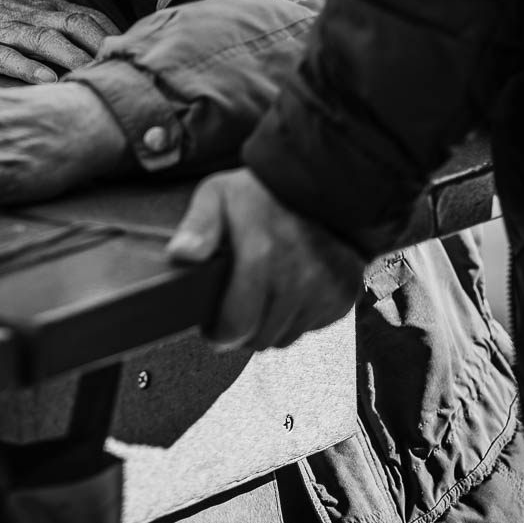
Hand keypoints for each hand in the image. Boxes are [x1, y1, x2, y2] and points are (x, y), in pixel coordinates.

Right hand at [0, 0, 117, 83]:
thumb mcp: (20, 4)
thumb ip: (52, 21)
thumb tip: (88, 42)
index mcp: (42, 4)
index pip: (89, 16)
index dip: (113, 36)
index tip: (135, 57)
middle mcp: (29, 14)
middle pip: (76, 26)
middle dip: (102, 48)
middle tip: (123, 71)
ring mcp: (4, 29)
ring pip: (47, 42)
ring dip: (73, 59)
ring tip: (95, 78)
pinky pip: (8, 57)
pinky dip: (29, 68)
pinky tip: (47, 80)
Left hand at [167, 169, 363, 349]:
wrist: (323, 184)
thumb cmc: (265, 192)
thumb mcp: (218, 195)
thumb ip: (198, 226)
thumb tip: (181, 253)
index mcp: (261, 255)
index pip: (236, 325)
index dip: (218, 333)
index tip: (212, 328)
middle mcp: (297, 278)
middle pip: (260, 338)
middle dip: (242, 331)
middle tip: (234, 311)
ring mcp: (323, 290)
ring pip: (285, 338)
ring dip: (269, 326)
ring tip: (260, 298)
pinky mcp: (342, 297)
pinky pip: (311, 328)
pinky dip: (296, 318)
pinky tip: (287, 293)